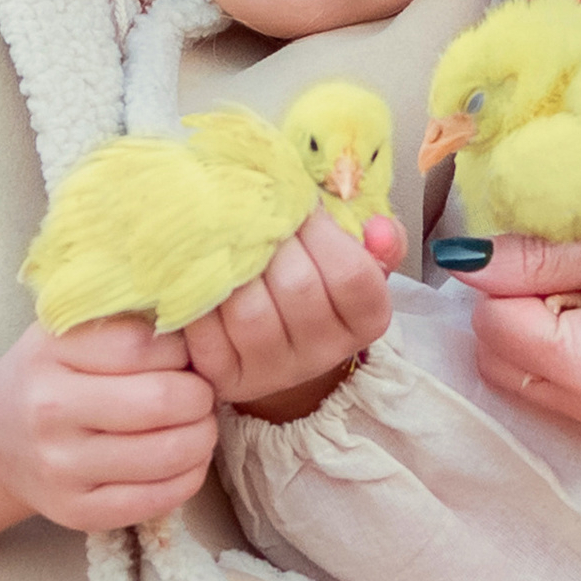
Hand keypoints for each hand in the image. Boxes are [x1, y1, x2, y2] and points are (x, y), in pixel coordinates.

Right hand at [0, 314, 215, 548]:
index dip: (181, 350)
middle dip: (201, 396)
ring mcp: (61, 468)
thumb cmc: (47, 374)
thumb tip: (199, 323)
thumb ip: (125, 321)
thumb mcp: (68, 330)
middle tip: (202, 394)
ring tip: (198, 425)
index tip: (184, 356)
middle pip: (161, 401)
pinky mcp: (77, 512)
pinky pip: (156, 500)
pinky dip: (188, 478)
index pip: (142, 345)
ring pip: (167, 454)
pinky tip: (186, 460)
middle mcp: (50, 412)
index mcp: (51, 354)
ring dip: (202, 437)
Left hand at [188, 210, 402, 423]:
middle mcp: (324, 353)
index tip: (301, 203)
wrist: (275, 334)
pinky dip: (202, 295)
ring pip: (250, 314)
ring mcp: (274, 371)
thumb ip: (378, 237)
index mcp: (366, 320)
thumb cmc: (314, 278)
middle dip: (272, 240)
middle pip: (298, 288)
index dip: (323, 231)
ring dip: (233, 266)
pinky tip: (204, 271)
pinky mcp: (226, 377)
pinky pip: (209, 333)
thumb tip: (378, 230)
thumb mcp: (354, 253)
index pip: (352, 275)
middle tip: (257, 213)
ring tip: (228, 238)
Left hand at [464, 189, 580, 448]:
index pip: (495, 330)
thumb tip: (469, 259)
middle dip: (514, 308)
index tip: (539, 228)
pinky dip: (580, 347)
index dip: (501, 272)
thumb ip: (550, 255)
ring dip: (545, 328)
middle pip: (507, 367)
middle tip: (570, 250)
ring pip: (540, 382)